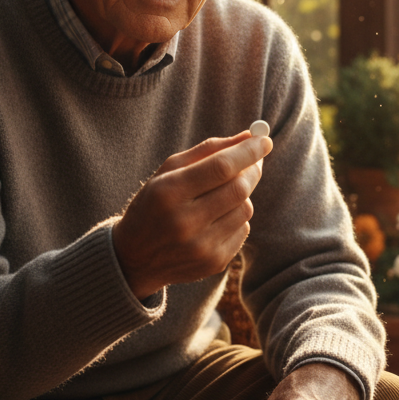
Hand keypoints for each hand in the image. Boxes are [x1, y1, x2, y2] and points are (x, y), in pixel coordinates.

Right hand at [112, 132, 271, 297]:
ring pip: (245, 209)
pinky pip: (243, 230)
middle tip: (254, 161)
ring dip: (242, 196)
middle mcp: (184, 222)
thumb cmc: (154, 204)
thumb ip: (208, 150)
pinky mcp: (214, 263)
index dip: (248, 152)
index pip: (221, 167)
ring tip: (221, 196)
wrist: (135, 259)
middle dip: (252, 170)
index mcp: (168, 192)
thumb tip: (249, 136)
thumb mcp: (168, 172)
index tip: (264, 140)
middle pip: (239, 188)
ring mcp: (201, 246)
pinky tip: (215, 220)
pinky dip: (236, 218)